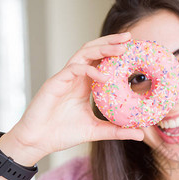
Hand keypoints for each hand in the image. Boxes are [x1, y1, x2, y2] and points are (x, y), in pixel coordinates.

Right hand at [4, 32, 143, 162]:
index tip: (134, 49)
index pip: (101, 61)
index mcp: (84, 84)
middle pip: (93, 51)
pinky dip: (89, 70)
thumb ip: (117, 130)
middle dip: (111, 42)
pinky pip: (74, 69)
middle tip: (129, 38)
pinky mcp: (55, 83)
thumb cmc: (62, 133)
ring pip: (84, 54)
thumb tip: (141, 133)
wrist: (37, 142)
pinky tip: (104, 76)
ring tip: (121, 49)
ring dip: (102, 49)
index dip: (115, 53)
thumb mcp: (96, 131)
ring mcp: (64, 78)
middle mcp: (75, 77)